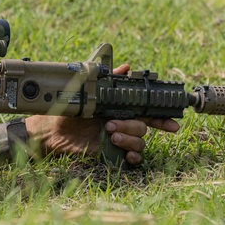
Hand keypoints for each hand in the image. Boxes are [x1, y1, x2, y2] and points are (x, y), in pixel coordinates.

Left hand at [24, 64, 180, 165]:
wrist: (51, 130)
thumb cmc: (68, 110)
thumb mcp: (88, 92)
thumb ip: (109, 81)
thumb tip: (127, 67)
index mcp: (120, 110)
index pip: (146, 112)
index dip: (162, 117)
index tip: (173, 122)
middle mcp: (122, 124)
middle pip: (144, 126)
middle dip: (135, 125)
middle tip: (114, 124)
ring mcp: (118, 139)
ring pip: (139, 141)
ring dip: (128, 137)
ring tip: (109, 133)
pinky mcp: (112, 153)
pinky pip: (133, 158)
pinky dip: (133, 156)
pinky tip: (126, 154)